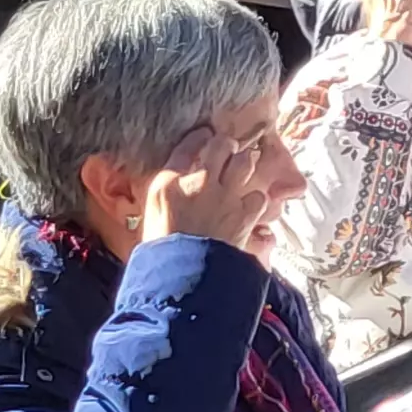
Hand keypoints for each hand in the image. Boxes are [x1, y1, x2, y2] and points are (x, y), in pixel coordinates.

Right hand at [137, 125, 274, 250]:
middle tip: (230, 148)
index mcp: (168, 183)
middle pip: (221, 146)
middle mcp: (198, 183)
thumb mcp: (152, 217)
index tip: (205, 135)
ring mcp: (224, 197)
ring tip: (244, 167)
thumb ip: (166, 195)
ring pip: (245, 163)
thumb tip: (174, 188)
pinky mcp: (244, 215)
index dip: (199, 137)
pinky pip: (259, 195)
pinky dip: (256, 199)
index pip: (187, 146)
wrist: (183, 276)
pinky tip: (250, 204)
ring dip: (245, 164)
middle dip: (227, 144)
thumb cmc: (161, 251)